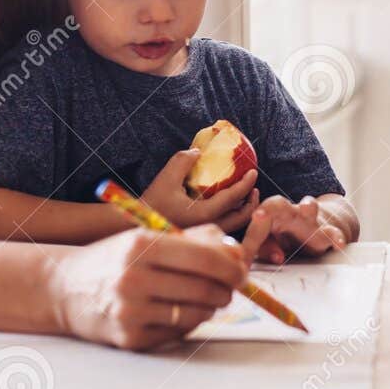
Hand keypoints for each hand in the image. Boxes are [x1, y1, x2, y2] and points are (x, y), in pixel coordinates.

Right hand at [48, 220, 258, 349]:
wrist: (65, 288)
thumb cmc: (117, 258)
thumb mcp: (149, 237)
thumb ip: (196, 241)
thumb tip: (240, 255)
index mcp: (140, 246)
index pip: (205, 258)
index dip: (232, 266)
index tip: (242, 269)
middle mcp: (132, 279)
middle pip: (205, 289)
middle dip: (227, 289)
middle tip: (229, 287)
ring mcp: (129, 312)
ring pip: (197, 314)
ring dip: (210, 306)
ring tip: (204, 297)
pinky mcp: (129, 338)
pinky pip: (179, 332)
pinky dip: (188, 322)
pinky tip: (178, 310)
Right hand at [139, 149, 259, 232]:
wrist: (135, 229)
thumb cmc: (151, 203)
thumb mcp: (166, 178)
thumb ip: (183, 161)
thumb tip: (199, 151)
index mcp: (205, 214)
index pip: (234, 198)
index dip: (247, 183)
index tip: (254, 172)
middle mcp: (209, 227)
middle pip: (242, 217)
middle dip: (252, 201)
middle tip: (254, 187)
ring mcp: (207, 235)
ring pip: (235, 225)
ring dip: (244, 210)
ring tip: (245, 196)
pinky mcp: (202, 237)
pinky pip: (225, 227)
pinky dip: (233, 216)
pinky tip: (227, 205)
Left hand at [255, 195, 347, 262]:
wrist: (322, 231)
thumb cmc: (288, 237)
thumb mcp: (272, 243)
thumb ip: (263, 248)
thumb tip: (262, 260)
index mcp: (272, 216)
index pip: (259, 217)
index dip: (254, 228)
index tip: (251, 234)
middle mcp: (290, 214)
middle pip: (279, 204)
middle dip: (270, 207)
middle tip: (260, 214)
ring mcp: (311, 222)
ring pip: (310, 208)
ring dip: (307, 206)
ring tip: (306, 206)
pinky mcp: (328, 233)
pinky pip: (334, 233)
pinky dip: (336, 237)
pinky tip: (339, 244)